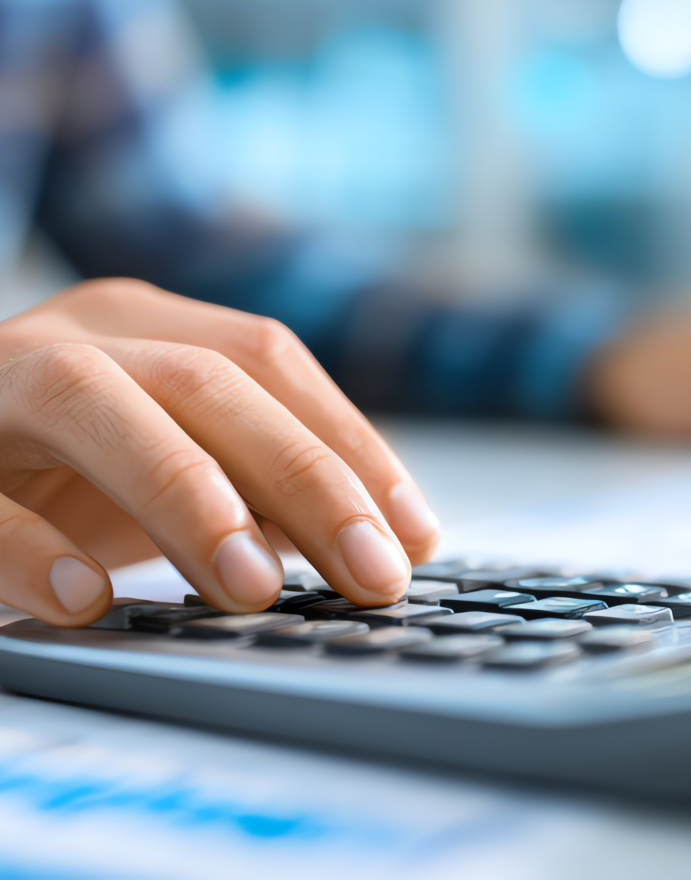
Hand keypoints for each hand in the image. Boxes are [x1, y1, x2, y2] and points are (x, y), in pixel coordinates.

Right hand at [0, 279, 439, 625]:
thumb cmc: (66, 470)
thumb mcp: (170, 459)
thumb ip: (255, 482)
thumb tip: (384, 539)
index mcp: (146, 326)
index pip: (269, 360)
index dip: (350, 443)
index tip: (413, 534)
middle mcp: (76, 339)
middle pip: (207, 381)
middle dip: (303, 478)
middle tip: (372, 573)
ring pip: (90, 406)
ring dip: (187, 496)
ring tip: (254, 589)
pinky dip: (30, 550)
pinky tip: (86, 602)